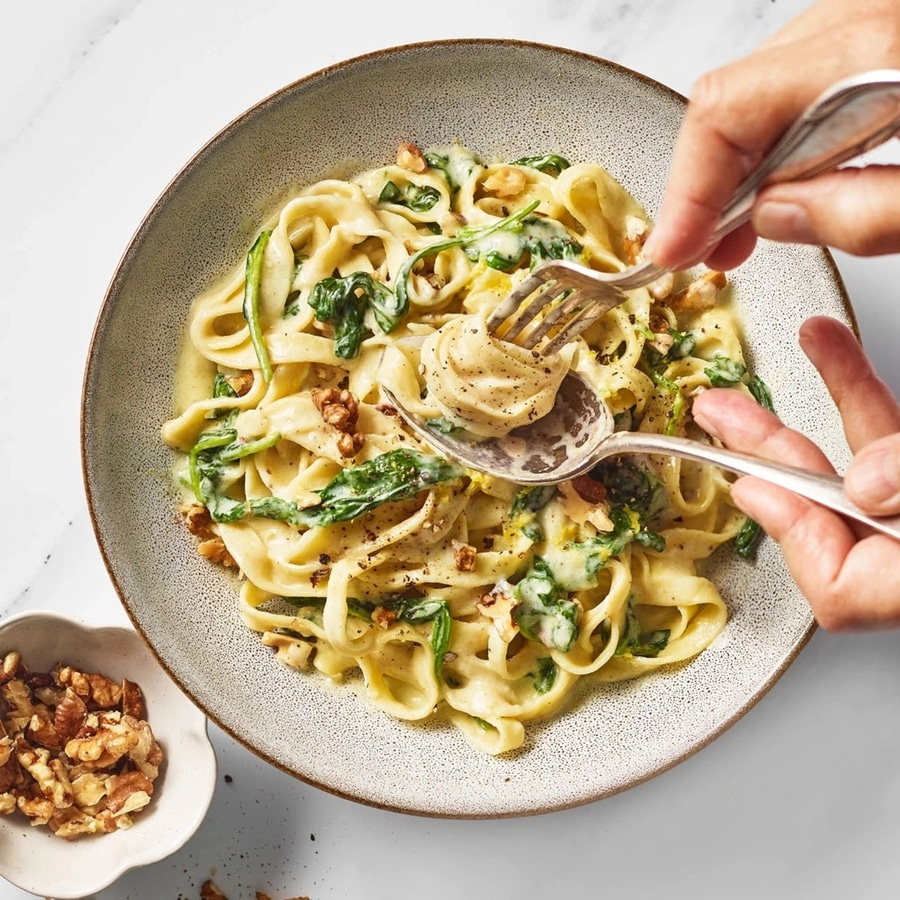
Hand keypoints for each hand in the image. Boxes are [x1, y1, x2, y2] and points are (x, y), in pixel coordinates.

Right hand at [643, 0, 899, 271]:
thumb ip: (865, 214)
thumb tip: (771, 216)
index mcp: (881, 55)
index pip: (729, 110)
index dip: (685, 190)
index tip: (675, 249)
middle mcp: (868, 20)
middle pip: (734, 95)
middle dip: (707, 185)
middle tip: (704, 250)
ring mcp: (872, 20)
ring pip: (762, 86)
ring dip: (742, 164)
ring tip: (742, 228)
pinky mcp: (880, 33)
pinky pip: (802, 79)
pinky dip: (781, 137)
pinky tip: (791, 181)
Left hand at [691, 315, 899, 629]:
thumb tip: (865, 482)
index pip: (836, 588)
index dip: (790, 531)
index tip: (750, 484)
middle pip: (828, 510)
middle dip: (770, 451)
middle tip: (717, 411)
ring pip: (863, 464)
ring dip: (830, 396)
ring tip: (810, 343)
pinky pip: (891, 444)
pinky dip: (862, 397)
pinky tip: (837, 354)